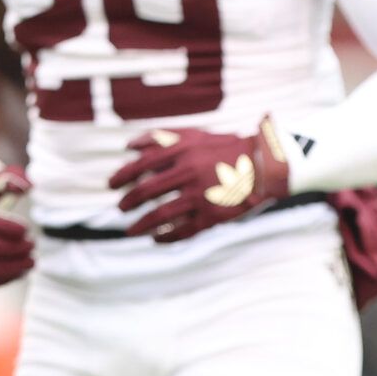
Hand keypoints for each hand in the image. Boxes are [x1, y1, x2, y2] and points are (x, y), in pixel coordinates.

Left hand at [110, 118, 291, 243]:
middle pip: (146, 192)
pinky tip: (157, 239)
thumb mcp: (196, 135)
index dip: (122, 176)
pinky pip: (183, 231)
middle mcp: (189, 174)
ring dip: (141, 224)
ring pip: (160, 215)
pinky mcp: (213, 216)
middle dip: (128, 202)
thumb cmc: (228, 148)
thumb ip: (163, 137)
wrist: (265, 165)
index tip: (111, 185)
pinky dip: (166, 238)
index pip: (141, 165)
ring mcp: (201, 196)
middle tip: (120, 208)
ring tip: (131, 231)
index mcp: (184, 152)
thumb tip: (129, 145)